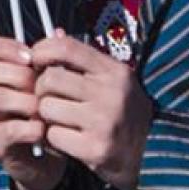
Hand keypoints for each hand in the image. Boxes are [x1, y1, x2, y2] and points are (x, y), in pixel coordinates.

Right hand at [0, 34, 66, 189]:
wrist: (49, 160)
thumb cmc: (47, 115)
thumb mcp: (49, 85)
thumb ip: (51, 60)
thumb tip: (60, 31)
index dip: (4, 46)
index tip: (30, 56)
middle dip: (17, 75)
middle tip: (40, 85)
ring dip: (25, 101)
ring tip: (44, 109)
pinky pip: (6, 130)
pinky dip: (28, 128)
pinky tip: (43, 129)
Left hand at [31, 31, 152, 189]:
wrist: (153, 157)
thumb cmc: (125, 114)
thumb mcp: (113, 81)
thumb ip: (83, 58)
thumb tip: (55, 32)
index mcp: (115, 71)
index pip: (66, 47)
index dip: (42, 50)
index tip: (36, 60)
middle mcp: (111, 93)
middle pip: (50, 78)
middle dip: (42, 89)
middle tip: (49, 97)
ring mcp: (104, 122)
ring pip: (47, 107)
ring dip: (47, 115)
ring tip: (60, 119)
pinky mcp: (96, 149)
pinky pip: (53, 135)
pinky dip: (53, 138)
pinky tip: (67, 138)